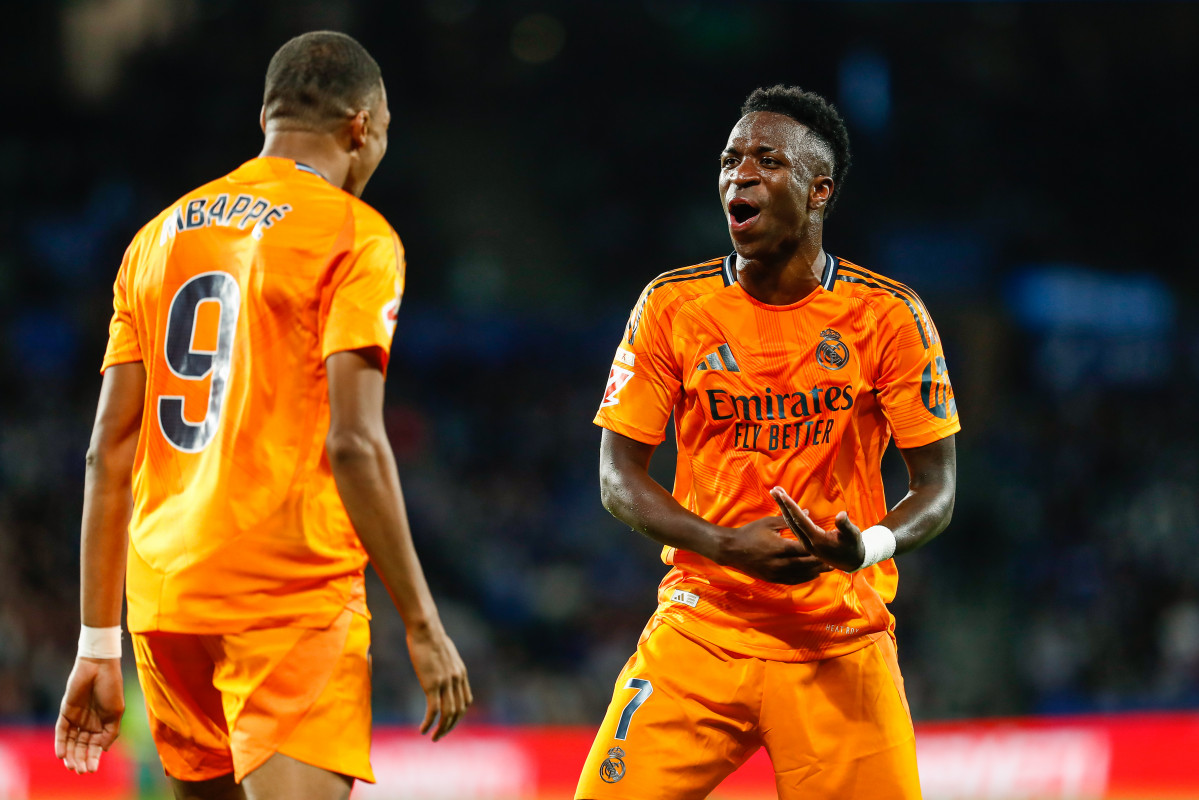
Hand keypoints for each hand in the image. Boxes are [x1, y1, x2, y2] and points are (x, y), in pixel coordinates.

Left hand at [55, 657, 123, 773]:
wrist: (100, 667)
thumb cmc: (112, 687)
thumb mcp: (116, 712)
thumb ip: (110, 732)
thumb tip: (102, 750)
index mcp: (103, 724)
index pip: (95, 746)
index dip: (93, 758)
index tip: (92, 770)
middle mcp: (89, 723)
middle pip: (82, 746)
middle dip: (81, 759)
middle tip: (80, 771)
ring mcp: (77, 718)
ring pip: (71, 741)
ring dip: (70, 755)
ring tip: (71, 766)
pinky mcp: (66, 712)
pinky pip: (61, 731)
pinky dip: (61, 743)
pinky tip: (62, 754)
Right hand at [406, 624, 471, 741]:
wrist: (426, 629)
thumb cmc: (430, 636)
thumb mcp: (444, 651)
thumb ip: (446, 663)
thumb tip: (440, 665)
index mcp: (461, 673)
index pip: (466, 701)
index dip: (459, 715)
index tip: (449, 721)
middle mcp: (457, 680)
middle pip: (459, 711)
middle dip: (451, 726)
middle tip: (440, 735)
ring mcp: (446, 683)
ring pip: (448, 714)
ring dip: (442, 729)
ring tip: (434, 738)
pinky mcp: (432, 684)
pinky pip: (433, 710)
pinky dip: (429, 723)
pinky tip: (422, 730)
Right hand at [712, 515, 833, 584]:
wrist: (732, 549)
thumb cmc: (750, 532)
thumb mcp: (768, 523)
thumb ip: (789, 520)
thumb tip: (807, 511)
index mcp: (780, 548)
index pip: (805, 550)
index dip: (818, 549)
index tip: (829, 547)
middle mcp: (780, 563)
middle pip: (806, 565)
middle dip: (820, 563)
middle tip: (834, 561)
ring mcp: (776, 573)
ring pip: (801, 575)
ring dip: (815, 572)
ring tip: (828, 569)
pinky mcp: (772, 579)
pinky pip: (792, 580)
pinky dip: (804, 578)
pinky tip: (813, 575)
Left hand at [770, 487, 864, 571]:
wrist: (851, 562)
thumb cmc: (853, 546)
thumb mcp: (853, 535)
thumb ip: (846, 525)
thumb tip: (841, 515)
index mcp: (817, 540)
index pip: (801, 520)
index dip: (791, 507)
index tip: (781, 495)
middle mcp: (808, 542)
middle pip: (791, 521)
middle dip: (782, 505)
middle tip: (774, 489)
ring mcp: (805, 543)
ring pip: (791, 524)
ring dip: (783, 508)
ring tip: (776, 493)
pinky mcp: (806, 542)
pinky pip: (794, 527)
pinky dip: (788, 515)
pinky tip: (785, 506)